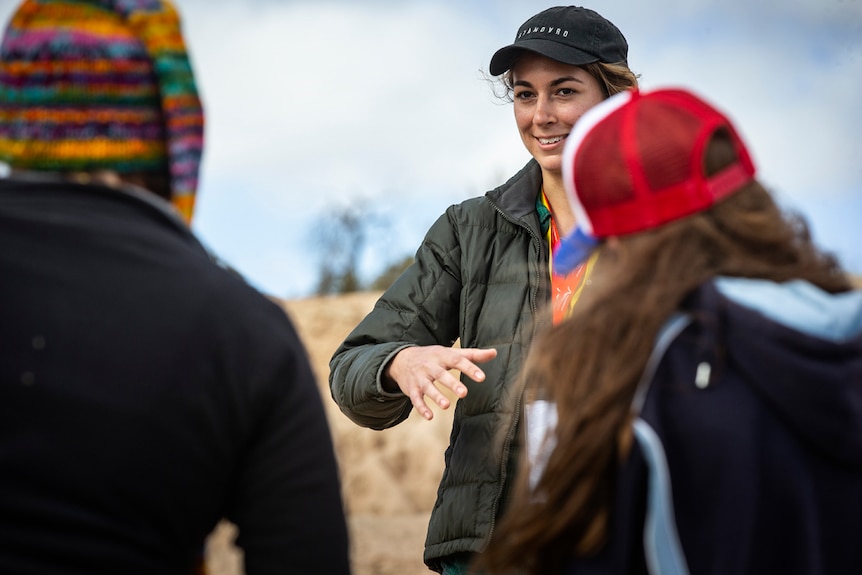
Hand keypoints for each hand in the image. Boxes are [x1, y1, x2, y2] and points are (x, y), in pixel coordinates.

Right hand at [383, 345, 497, 420]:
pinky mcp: (412, 390)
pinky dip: (421, 408)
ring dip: (436, 396)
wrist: (402, 359)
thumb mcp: (451, 352)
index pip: (457, 360)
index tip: (482, 377)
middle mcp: (430, 366)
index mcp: (442, 356)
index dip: (469, 368)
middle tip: (464, 393)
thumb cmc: (433, 357)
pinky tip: (430, 417)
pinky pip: (415, 399)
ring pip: (427, 387)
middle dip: (452, 384)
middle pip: (441, 374)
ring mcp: (420, 378)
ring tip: (446, 405)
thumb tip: (494, 353)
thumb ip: (472, 354)